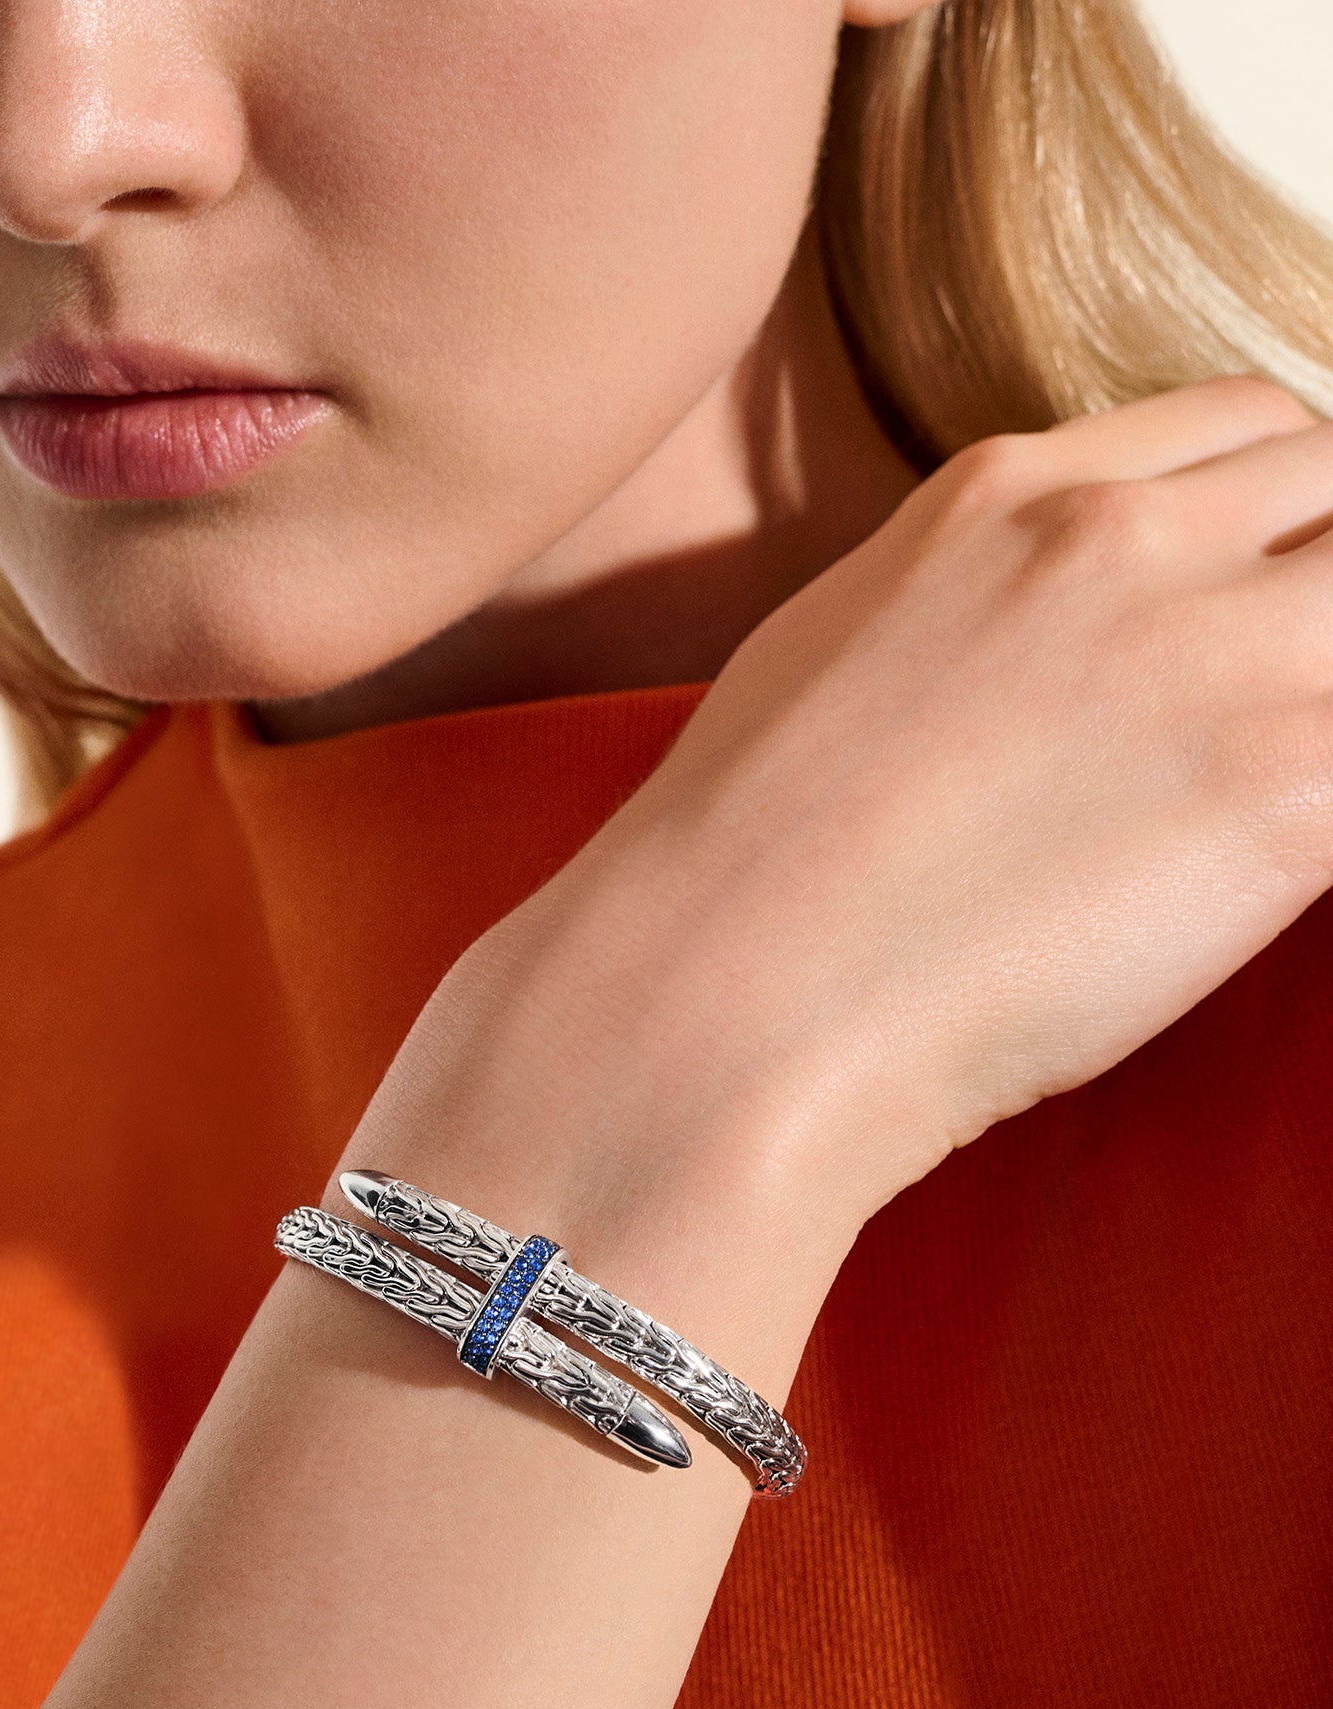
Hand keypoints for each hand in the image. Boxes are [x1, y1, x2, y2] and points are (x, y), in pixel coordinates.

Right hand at [350, 379, 1332, 1253]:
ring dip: (1325, 692)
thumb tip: (1040, 639)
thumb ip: (972, 598)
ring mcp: (1211, 656)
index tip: (1261, 596)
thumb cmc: (736, 863)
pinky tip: (1275, 858)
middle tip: (1272, 696)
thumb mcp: (832, 653)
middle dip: (1325, 584)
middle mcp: (1119, 543)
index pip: (1249, 428)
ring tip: (1261, 784)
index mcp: (1003, 498)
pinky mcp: (1284, 792)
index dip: (1277, 514)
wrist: (723, 992)